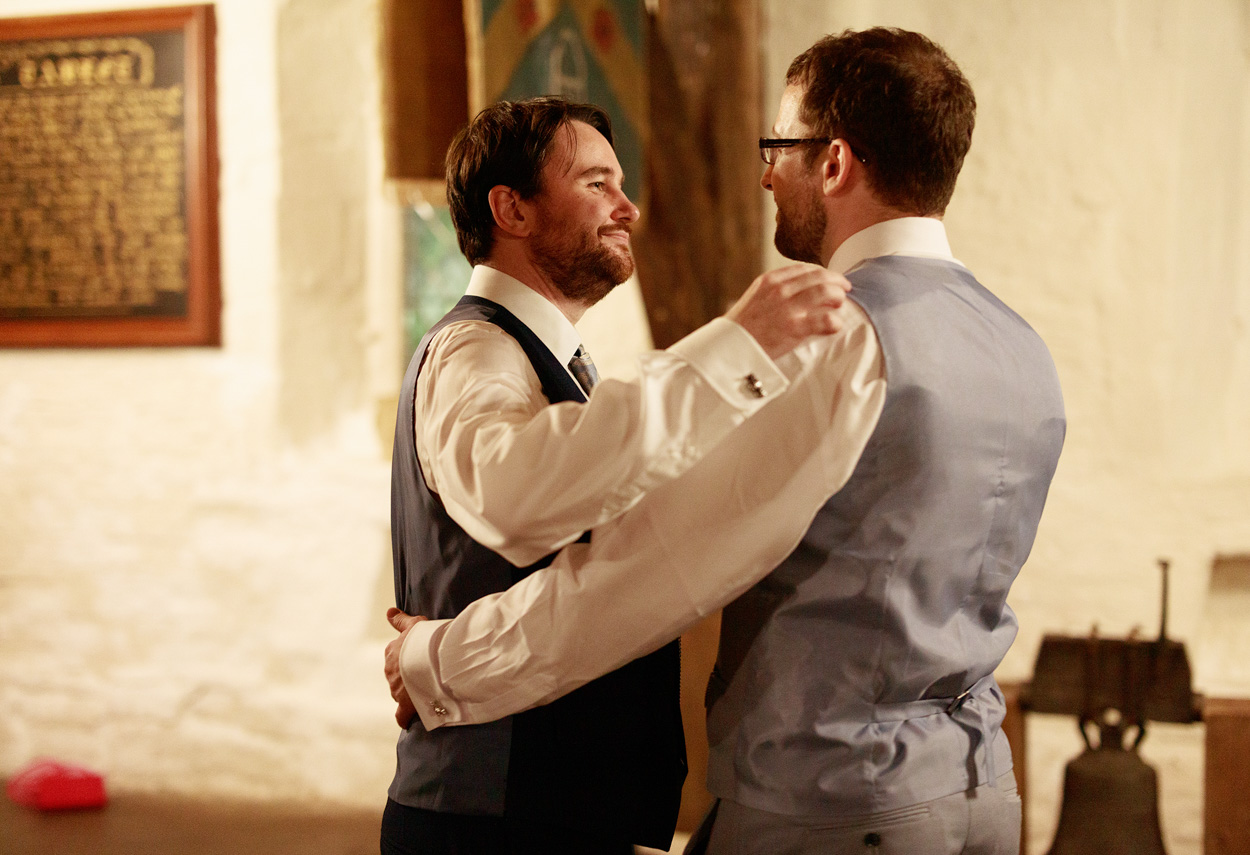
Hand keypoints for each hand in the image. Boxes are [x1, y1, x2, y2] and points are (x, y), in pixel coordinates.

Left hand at [385, 607, 427, 727]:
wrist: (430, 659)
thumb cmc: (424, 639)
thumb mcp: (414, 625)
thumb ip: (401, 620)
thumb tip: (389, 612)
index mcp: (392, 651)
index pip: (396, 656)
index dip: (407, 659)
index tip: (419, 659)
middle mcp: (390, 670)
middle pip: (398, 675)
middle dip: (408, 677)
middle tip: (427, 675)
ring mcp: (396, 688)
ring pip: (400, 691)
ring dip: (411, 692)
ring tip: (428, 691)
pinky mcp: (404, 704)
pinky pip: (401, 714)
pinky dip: (404, 717)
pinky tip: (408, 720)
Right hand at [724, 263, 849, 359]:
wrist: (730, 348)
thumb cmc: (744, 326)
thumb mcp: (756, 296)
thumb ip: (776, 289)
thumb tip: (802, 288)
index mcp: (770, 280)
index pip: (805, 269)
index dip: (823, 273)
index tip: (830, 279)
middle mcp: (780, 290)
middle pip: (820, 277)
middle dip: (837, 282)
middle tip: (844, 288)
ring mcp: (788, 309)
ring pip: (826, 293)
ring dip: (838, 297)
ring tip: (840, 304)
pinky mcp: (794, 329)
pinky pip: (825, 320)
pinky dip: (834, 322)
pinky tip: (835, 325)